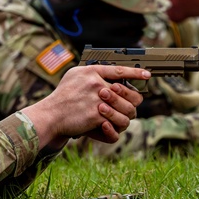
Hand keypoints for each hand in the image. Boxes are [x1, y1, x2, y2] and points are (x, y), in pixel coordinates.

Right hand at [23, 65, 149, 149]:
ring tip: (115, 119)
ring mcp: (97, 100)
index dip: (136, 73)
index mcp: (91, 72)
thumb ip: (92, 73)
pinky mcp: (97, 115)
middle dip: (130, 102)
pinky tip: (105, 127)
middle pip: (128, 93)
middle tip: (128, 106)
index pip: (119, 70)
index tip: (147, 74)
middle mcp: (96, 84)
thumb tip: (111, 75)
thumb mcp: (75, 76)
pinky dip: (111, 128)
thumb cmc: (62, 97)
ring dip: (122, 117)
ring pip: (126, 110)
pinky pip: (115, 123)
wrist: (51, 115)